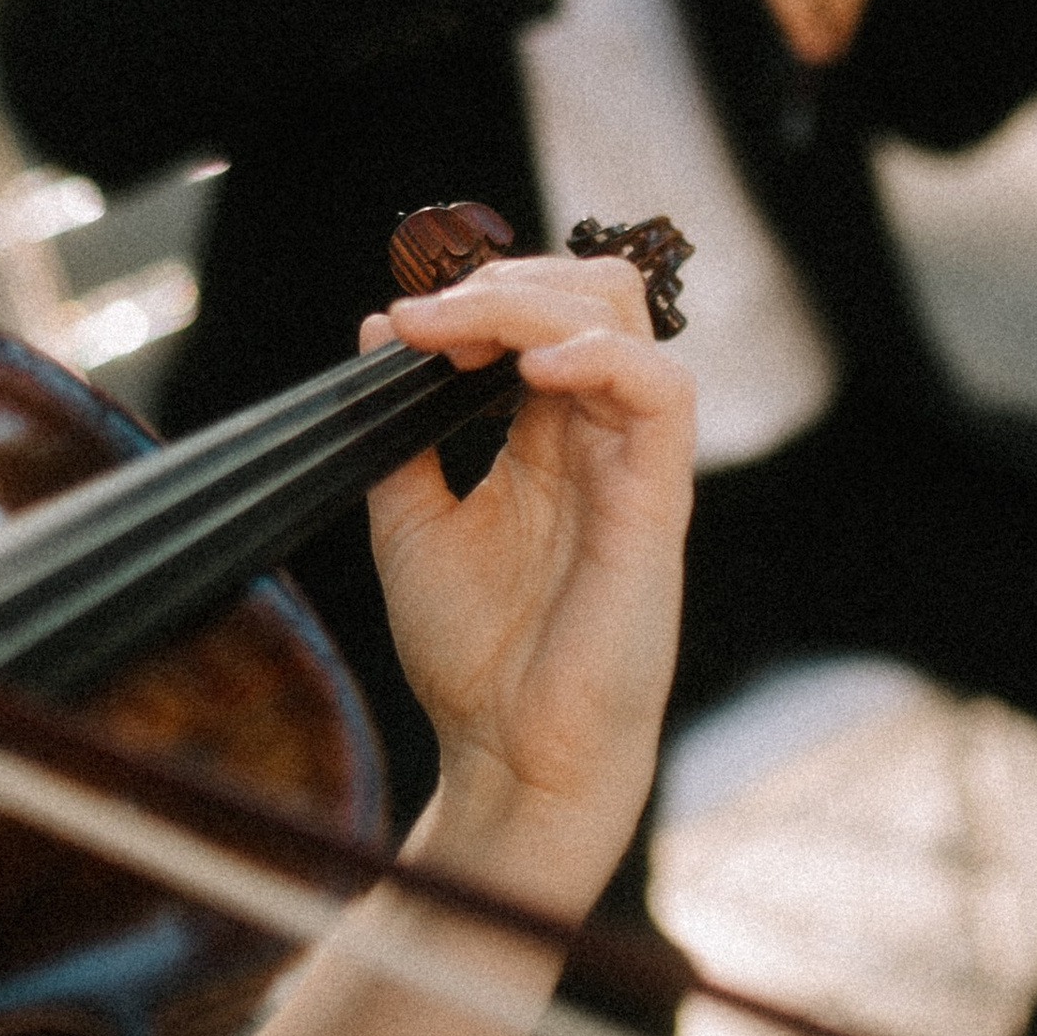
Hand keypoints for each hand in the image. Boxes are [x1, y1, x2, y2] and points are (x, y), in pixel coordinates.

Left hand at [364, 252, 694, 909]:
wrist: (510, 756)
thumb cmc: (475, 657)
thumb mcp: (408, 523)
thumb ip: (396, 430)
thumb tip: (375, 329)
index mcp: (547, 438)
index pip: (539, 314)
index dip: (475, 294)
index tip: (398, 322)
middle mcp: (597, 436)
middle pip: (592, 290)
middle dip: (505, 278)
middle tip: (428, 319)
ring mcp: (632, 461)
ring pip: (622, 318)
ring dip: (532, 301)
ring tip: (458, 334)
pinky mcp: (657, 499)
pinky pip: (661, 391)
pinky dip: (597, 355)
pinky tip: (527, 370)